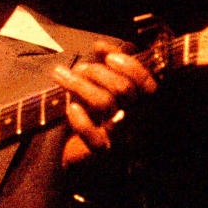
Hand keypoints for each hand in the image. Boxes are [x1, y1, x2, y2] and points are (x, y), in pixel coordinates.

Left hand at [51, 40, 157, 167]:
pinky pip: (94, 138)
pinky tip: (70, 109)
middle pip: (122, 89)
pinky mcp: (102, 154)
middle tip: (80, 68)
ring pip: (104, 104)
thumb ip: (108, 67)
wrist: (88, 161)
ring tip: (60, 74)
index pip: (147, 83)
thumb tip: (100, 46)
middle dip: (97, 72)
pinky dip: (81, 121)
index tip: (106, 54)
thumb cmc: (97, 117)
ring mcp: (121, 138)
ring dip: (79, 84)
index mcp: (143, 105)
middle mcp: (136, 121)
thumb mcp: (105, 89)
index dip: (129, 65)